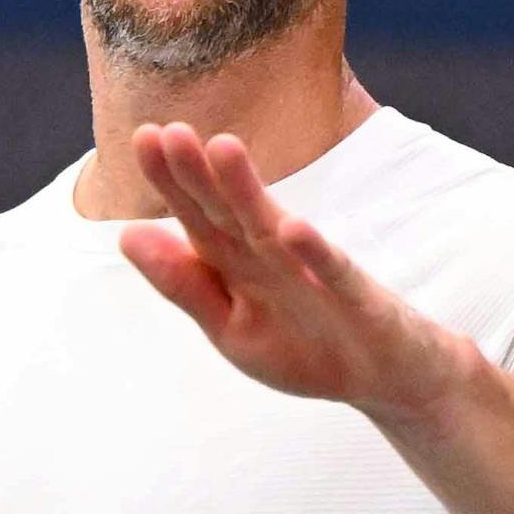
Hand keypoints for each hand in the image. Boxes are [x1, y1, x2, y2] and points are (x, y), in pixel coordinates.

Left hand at [116, 122, 469, 421]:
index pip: (199, 216)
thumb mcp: (231, 328)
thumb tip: (126, 236)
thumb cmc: (306, 348)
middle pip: (231, 213)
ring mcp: (317, 276)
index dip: (172, 181)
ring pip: (276, 231)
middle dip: (201, 175)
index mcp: (240, 264)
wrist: (387, 381)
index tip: (143, 137)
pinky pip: (335, 275)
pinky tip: (292, 230)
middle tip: (171, 132)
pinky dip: (316, 255)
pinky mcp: (360, 301)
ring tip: (223, 150)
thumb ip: (185, 285)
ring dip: (250, 193)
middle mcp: (275, 259)